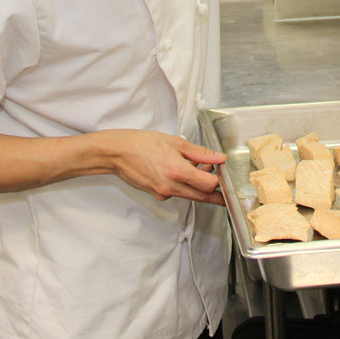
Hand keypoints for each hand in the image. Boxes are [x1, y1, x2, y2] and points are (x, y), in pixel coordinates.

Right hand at [102, 130, 226, 204]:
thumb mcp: (175, 142)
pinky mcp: (158, 195)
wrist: (118, 153)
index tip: (221, 171)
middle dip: (214, 190)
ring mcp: (164, 193)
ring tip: (196, 165)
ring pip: (191, 195)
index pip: (209, 185)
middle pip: (202, 196)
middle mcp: (171, 187)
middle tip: (220, 180)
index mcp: (177, 171)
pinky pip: (178, 193)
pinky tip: (181, 170)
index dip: (219, 179)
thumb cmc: (141, 144)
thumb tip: (218, 158)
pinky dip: (185, 184)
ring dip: (198, 185)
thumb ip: (199, 153)